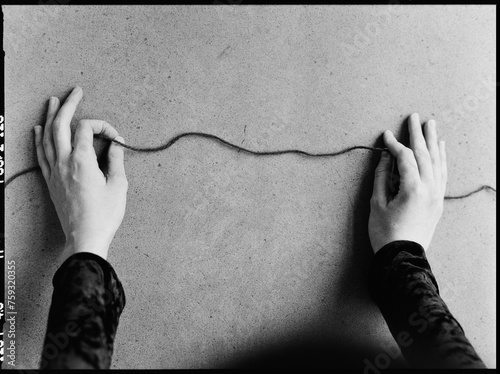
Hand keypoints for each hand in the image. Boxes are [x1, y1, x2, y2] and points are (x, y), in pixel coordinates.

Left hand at [34, 86, 127, 260]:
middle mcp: (64, 162)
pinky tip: (38, 129)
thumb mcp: (119, 186)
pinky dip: (38, 139)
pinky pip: (40, 154)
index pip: (87, 129)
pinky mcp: (51, 181)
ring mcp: (54, 171)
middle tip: (76, 91)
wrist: (85, 237)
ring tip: (54, 101)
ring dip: (50, 116)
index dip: (102, 126)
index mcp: (83, 161)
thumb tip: (116, 145)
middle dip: (69, 105)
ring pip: (47, 137)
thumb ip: (116, 160)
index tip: (115, 137)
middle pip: (61, 125)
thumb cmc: (104, 214)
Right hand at [368, 113, 446, 253]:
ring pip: (437, 162)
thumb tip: (384, 158)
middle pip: (424, 155)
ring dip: (432, 142)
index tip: (385, 136)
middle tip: (414, 117)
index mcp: (412, 189)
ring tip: (430, 126)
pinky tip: (440, 149)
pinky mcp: (438, 201)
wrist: (402, 256)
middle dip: (417, 134)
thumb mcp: (376, 204)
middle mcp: (429, 189)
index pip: (404, 158)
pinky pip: (442, 174)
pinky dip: (441, 159)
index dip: (394, 145)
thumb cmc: (385, 233)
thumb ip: (381, 178)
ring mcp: (436, 195)